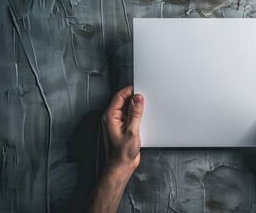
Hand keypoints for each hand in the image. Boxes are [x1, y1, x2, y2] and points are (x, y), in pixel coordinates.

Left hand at [87, 86, 143, 212]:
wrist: (121, 166)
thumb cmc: (122, 153)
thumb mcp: (132, 131)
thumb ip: (135, 113)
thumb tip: (138, 99)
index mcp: (110, 117)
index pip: (119, 97)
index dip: (130, 91)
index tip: (140, 89)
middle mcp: (112, 118)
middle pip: (123, 101)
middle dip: (134, 98)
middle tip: (145, 98)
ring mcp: (117, 123)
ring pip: (127, 108)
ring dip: (136, 107)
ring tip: (145, 109)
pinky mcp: (123, 128)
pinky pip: (129, 116)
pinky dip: (136, 115)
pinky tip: (143, 118)